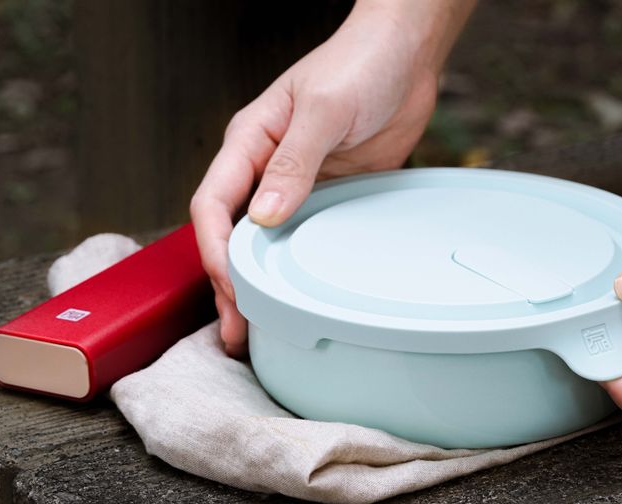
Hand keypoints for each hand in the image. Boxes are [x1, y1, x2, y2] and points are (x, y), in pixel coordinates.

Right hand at [190, 1, 473, 354]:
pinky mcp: (330, 198)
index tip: (232, 287)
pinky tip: (299, 298)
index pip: (213, 204)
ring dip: (262, 285)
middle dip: (230, 283)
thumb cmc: (361, 62)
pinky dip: (297, 272)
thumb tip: (263, 216)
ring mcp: (299, 186)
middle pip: (233, 234)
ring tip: (261, 329)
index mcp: (249, 141)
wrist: (408, 55)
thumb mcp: (324, 109)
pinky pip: (307, 241)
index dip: (215, 249)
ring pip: (267, 245)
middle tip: (238, 329)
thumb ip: (293, 162)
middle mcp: (266, 168)